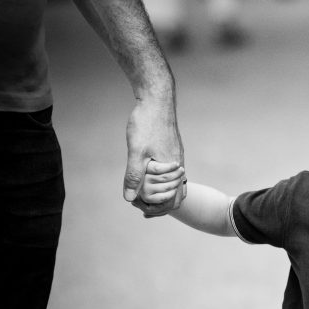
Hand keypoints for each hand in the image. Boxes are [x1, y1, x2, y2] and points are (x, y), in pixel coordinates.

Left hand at [123, 96, 185, 215]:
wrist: (157, 99)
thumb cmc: (146, 123)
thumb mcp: (136, 151)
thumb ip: (133, 175)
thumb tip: (129, 198)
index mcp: (173, 170)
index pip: (172, 201)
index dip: (157, 209)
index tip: (140, 208)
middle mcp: (179, 166)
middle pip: (177, 196)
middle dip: (161, 205)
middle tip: (141, 206)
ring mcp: (177, 158)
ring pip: (175, 184)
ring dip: (162, 193)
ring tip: (143, 195)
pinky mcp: (173, 150)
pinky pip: (172, 174)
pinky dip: (162, 182)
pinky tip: (148, 177)